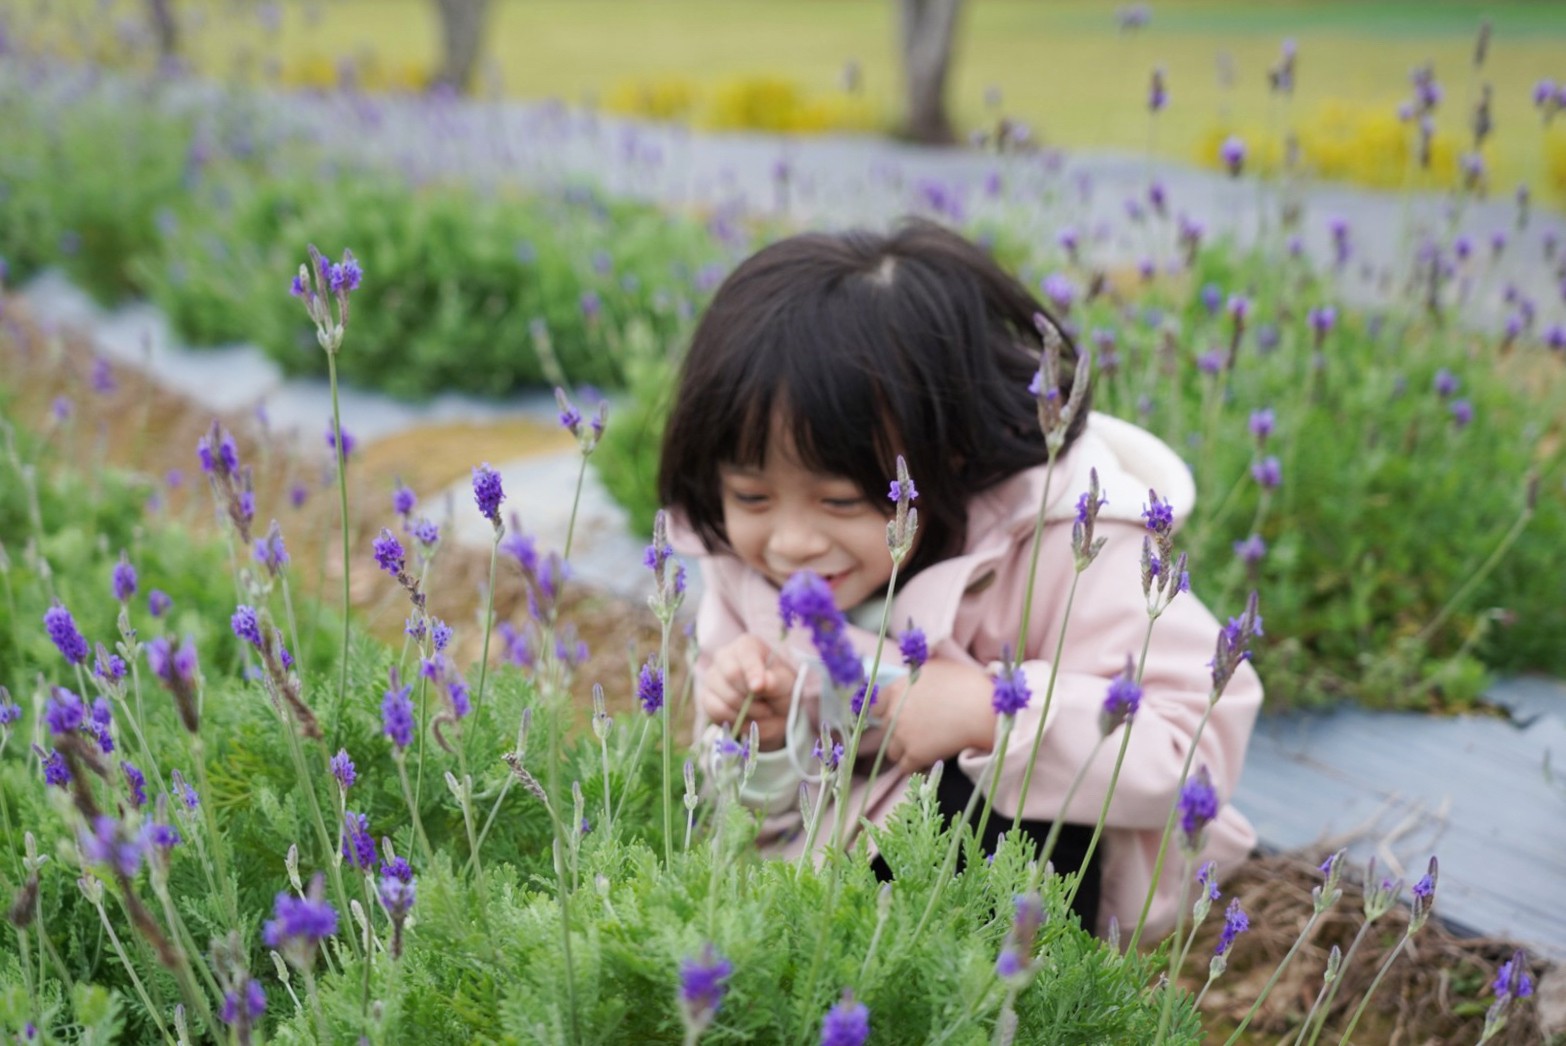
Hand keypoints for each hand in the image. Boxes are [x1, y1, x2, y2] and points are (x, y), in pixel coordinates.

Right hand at [698, 634, 799, 750]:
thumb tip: (762, 683)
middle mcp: (724, 657)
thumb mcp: (786, 684)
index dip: (752, 672)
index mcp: (746, 646)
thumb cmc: (780, 689)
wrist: (774, 710)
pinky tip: (746, 718)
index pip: (745, 655)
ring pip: (724, 696)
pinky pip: (716, 711)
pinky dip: (734, 720)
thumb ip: (776, 681)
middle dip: (752, 697)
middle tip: (768, 707)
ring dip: (747, 712)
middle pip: (731, 675)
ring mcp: (712, 677)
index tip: (759, 687)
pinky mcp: (706, 698)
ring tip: (761, 712)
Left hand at [882, 658, 997, 772]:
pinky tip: (929, 761)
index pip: (875, 707)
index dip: (886, 714)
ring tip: (924, 749)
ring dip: (905, 751)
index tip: (897, 719)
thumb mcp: (936, 668)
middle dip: (899, 733)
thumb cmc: (966, 684)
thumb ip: (917, 676)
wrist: (982, 710)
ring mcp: (901, 734)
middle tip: (919, 734)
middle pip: (885, 730)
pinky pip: (906, 767)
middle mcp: (893, 712)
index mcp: (897, 689)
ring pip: (892, 751)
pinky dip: (916, 766)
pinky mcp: (914, 754)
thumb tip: (913, 682)